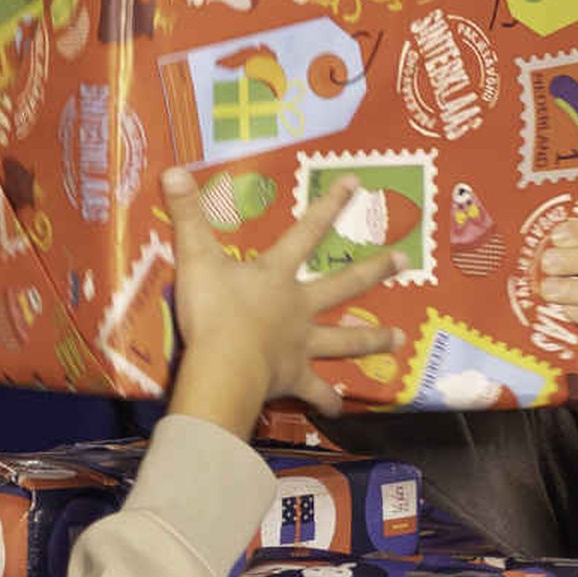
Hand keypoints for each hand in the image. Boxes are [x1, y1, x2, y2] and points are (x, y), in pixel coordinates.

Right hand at [163, 169, 401, 436]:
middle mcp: (299, 308)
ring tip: (400, 339)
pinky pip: (316, 391)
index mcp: (277, 276)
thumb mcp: (195, 258)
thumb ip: (186, 215)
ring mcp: (301, 345)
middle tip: (405, 261)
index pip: (306, 232)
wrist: (224, 366)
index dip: (329, 205)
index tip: (355, 183)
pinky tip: (339, 408)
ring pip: (346, 341)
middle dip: (374, 271)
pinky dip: (327, 401)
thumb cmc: (212, 311)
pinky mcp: (294, 378)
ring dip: (373, 340)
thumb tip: (172, 169)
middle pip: (343, 286)